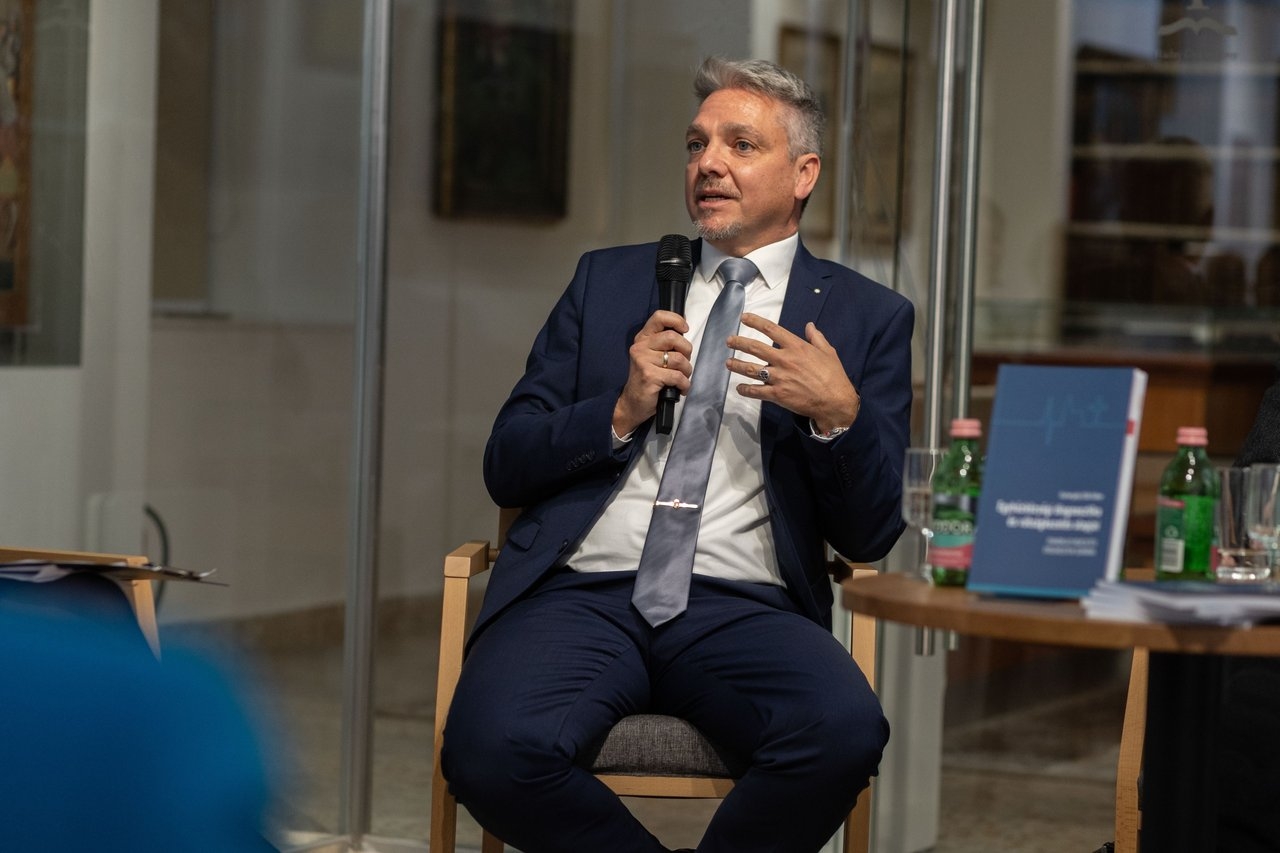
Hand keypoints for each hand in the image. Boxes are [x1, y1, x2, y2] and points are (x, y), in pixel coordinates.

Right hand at [613, 310, 692, 436]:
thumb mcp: (653, 356)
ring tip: (682, 378)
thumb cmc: (648, 379)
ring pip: (679, 359)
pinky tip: (680, 389)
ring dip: (687, 371)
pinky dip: (684, 384)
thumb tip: (684, 329)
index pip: (659, 317)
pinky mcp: (649, 376)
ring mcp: (643, 361)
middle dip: (687, 351)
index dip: (676, 320)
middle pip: (673, 337)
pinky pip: (677, 376)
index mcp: (643, 338)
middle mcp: (641, 347)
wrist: (633, 403)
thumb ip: (665, 343)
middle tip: (684, 363)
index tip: (685, 330)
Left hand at [726, 314, 860, 431]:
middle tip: (729, 340)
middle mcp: (784, 359)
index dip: (755, 322)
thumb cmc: (833, 375)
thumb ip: (816, 337)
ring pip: (751, 369)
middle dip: (739, 342)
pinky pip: (756, 391)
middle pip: (755, 348)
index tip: (744, 318)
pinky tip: (739, 388)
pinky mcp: (777, 395)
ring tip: (728, 363)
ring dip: (737, 365)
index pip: (771, 329)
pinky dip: (745, 389)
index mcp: (796, 346)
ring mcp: (779, 377)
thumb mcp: (828, 351)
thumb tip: (809, 325)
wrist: (835, 401)